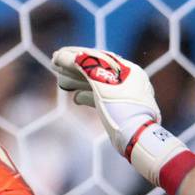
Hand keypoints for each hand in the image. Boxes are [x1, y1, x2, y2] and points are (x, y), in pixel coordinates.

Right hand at [50, 47, 192, 188]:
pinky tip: (75, 98)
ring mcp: (124, 95)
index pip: (98, 56)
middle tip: (56, 64)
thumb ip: (85, 68)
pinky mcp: (120, 110)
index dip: (76, 54)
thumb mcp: (101, 86)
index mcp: (129, 70)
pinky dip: (87, 96)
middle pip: (96, 68)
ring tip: (60, 80)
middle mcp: (128, 80)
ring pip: (97, 83)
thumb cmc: (123, 112)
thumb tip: (64, 55)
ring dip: (78, 80)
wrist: (138, 140)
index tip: (59, 54)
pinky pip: (101, 98)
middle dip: (75, 66)